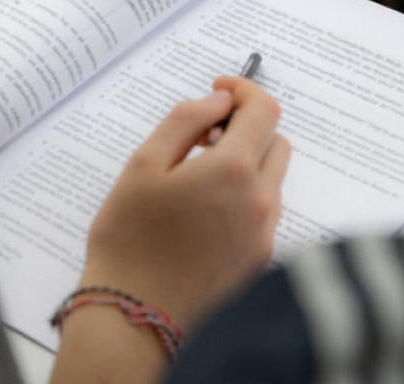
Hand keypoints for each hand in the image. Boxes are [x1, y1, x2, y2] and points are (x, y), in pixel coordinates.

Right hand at [78, 77, 290, 328]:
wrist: (133, 314)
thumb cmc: (128, 239)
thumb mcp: (144, 164)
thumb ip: (185, 120)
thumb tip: (219, 101)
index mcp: (232, 171)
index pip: (264, 110)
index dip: (243, 90)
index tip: (219, 90)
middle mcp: (260, 201)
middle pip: (275, 141)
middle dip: (245, 128)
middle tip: (202, 136)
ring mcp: (265, 234)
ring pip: (271, 178)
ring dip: (245, 164)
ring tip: (198, 178)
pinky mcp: (261, 259)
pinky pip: (264, 212)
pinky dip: (244, 197)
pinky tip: (204, 213)